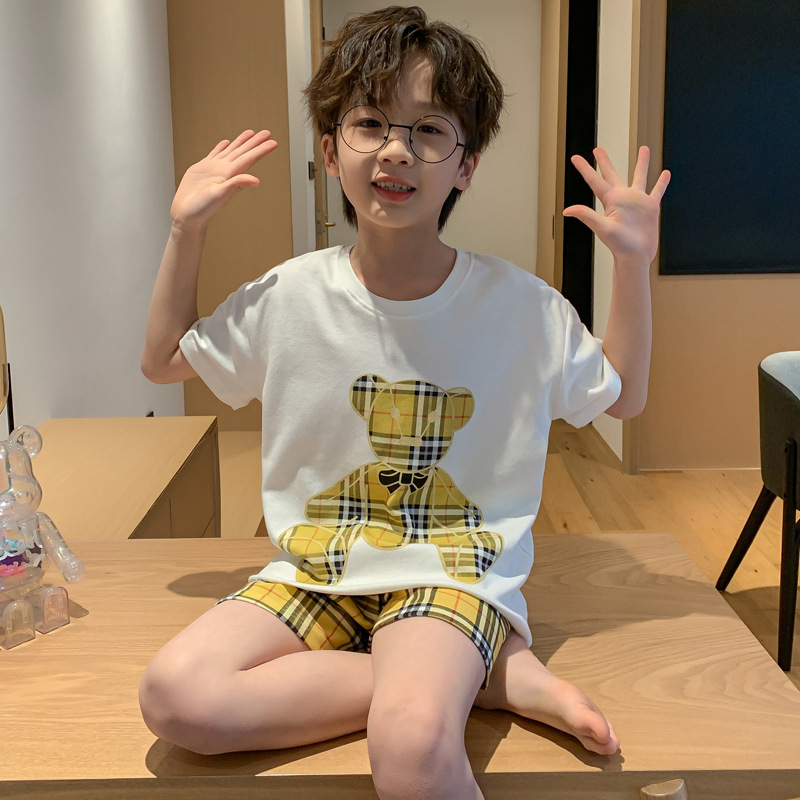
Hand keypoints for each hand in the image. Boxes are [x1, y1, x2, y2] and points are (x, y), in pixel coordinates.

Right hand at [170, 130, 277, 231]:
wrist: (186, 214)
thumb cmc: (202, 208)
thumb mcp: (220, 195)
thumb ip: (237, 184)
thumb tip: (256, 180)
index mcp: (230, 175)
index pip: (249, 158)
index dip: (261, 150)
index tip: (273, 142)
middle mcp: (224, 170)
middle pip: (243, 152)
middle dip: (255, 142)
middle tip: (267, 133)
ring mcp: (214, 169)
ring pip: (231, 151)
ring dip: (240, 142)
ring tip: (250, 133)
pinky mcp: (202, 169)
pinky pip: (214, 154)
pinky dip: (221, 147)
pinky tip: (226, 143)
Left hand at [563, 146, 669, 264]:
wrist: (636, 255)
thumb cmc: (618, 245)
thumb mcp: (602, 227)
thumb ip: (587, 215)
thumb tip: (566, 210)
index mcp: (610, 200)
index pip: (595, 180)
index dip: (585, 169)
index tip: (575, 158)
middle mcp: (623, 198)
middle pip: (612, 174)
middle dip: (605, 161)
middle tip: (598, 149)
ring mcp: (637, 201)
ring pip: (639, 176)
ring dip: (642, 163)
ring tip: (644, 148)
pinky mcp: (650, 207)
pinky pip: (657, 191)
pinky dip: (661, 183)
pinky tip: (665, 173)